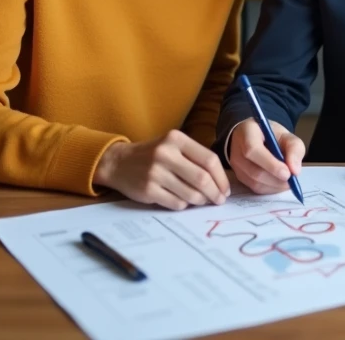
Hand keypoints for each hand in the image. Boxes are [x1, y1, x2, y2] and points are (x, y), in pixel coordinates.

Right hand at [94, 129, 230, 210]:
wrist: (118, 162)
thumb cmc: (153, 155)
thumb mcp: (173, 146)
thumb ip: (195, 157)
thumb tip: (220, 181)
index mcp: (176, 139)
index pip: (209, 160)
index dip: (222, 177)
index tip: (226, 189)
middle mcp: (166, 153)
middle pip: (202, 178)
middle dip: (215, 193)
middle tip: (219, 200)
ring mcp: (155, 172)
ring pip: (191, 194)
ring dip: (201, 201)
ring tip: (203, 201)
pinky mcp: (148, 190)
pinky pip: (176, 203)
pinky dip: (184, 205)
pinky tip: (184, 202)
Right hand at [228, 119, 305, 194]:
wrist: (257, 137)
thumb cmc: (272, 136)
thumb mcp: (287, 135)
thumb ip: (294, 149)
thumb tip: (295, 171)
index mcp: (247, 132)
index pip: (253, 150)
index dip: (270, 164)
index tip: (287, 173)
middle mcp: (237, 150)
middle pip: (254, 170)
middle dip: (276, 179)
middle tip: (292, 181)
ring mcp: (235, 165)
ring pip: (254, 182)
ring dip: (274, 186)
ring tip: (288, 182)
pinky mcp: (239, 176)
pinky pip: (254, 188)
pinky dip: (270, 189)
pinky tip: (279, 184)